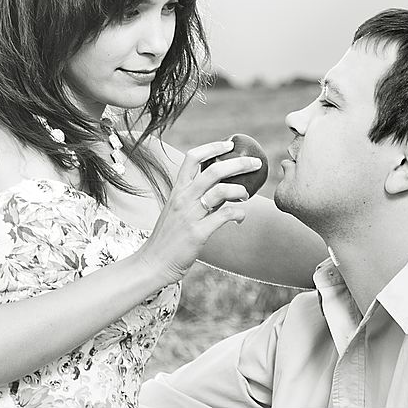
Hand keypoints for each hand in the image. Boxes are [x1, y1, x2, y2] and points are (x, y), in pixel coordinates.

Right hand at [137, 139, 262, 284]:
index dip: (212, 147)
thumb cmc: (168, 238)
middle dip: (238, 163)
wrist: (153, 263)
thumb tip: (222, 190)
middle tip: (255, 163)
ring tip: (246, 195)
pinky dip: (238, 214)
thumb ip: (196, 198)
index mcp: (177, 190)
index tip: (229, 144)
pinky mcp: (198, 233)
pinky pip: (224, 216)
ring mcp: (190, 215)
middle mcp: (183, 198)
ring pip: (221, 190)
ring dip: (239, 190)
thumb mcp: (177, 211)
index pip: (192, 158)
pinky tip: (241, 218)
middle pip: (214, 170)